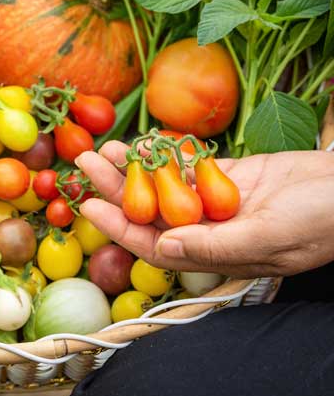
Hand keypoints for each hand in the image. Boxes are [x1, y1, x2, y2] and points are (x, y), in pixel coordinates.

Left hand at [76, 142, 333, 277]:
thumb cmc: (319, 221)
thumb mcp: (267, 238)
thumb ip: (213, 246)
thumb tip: (162, 248)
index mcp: (212, 253)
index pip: (153, 244)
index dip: (119, 226)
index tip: (90, 205)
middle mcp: (206, 229)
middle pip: (149, 209)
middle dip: (115, 188)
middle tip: (85, 162)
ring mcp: (214, 200)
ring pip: (163, 184)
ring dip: (134, 167)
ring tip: (106, 147)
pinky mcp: (226, 174)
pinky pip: (188, 165)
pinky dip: (166, 153)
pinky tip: (143, 141)